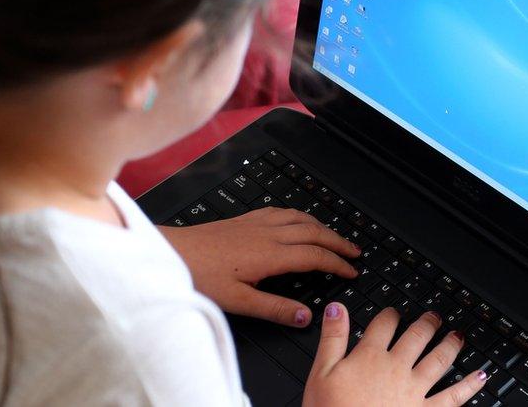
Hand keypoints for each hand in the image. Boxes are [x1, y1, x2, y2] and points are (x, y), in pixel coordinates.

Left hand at [160, 207, 360, 326]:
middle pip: (314, 232)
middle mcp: (267, 233)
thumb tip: (305, 316)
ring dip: (322, 226)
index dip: (337, 263)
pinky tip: (298, 220)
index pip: (315, 256)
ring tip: (334, 236)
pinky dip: (300, 215)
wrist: (172, 251)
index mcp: (270, 254)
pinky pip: (282, 211)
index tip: (351, 271)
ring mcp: (256, 223)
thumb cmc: (199, 275)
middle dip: (338, 241)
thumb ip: (274, 308)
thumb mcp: (238, 301)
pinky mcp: (245, 219)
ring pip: (300, 218)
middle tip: (355, 251)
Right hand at [304, 304, 486, 405]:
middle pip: (416, 337)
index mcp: (369, 356)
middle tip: (434, 316)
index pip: (384, 325)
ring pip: (438, 360)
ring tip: (458, 336)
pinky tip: (481, 376)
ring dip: (450, 345)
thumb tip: (337, 307)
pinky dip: (470, 385)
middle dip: (427, 323)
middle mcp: (396, 368)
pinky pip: (454, 397)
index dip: (390, 314)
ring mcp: (414, 391)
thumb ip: (332, 338)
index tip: (394, 311)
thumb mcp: (321, 373)